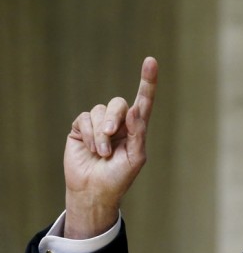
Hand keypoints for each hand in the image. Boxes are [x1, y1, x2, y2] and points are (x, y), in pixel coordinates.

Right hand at [63, 57, 157, 238]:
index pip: (144, 100)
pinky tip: (89, 149)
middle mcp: (118, 122)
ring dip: (100, 133)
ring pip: (99, 111)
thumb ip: (138, 132)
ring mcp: (98, 124)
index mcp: (136, 127)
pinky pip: (84, 118)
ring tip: (102, 152)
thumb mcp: (135, 157)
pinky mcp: (80, 128)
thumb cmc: (119, 177)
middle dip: (113, 118)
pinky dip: (87, 133)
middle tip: (110, 136)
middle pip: (118, 104)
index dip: (148, 81)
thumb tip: (135, 109)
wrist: (94, 191)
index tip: (151, 61)